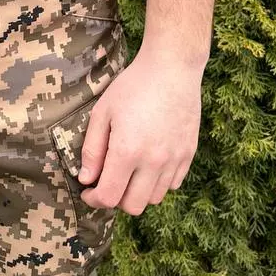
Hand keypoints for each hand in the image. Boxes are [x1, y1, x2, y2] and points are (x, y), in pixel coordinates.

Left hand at [77, 46, 202, 215]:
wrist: (172, 68)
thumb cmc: (133, 86)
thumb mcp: (102, 112)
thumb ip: (92, 149)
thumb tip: (87, 179)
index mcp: (127, 151)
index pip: (109, 197)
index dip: (94, 200)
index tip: (89, 191)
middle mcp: (154, 161)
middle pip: (133, 206)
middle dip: (116, 199)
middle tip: (108, 182)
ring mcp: (175, 159)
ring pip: (154, 198)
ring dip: (138, 192)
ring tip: (129, 172)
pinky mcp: (189, 154)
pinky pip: (172, 184)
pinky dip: (158, 182)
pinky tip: (148, 163)